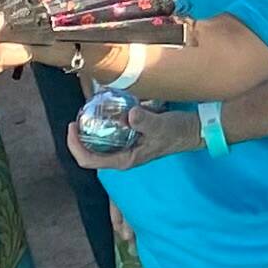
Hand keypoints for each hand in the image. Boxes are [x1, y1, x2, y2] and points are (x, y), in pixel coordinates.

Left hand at [72, 103, 198, 172]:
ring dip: (92, 128)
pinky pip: (112, 131)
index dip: (75, 146)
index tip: (72, 126)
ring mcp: (127, 147)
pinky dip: (106, 121)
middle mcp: (123, 156)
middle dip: (80, 135)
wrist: (195, 129)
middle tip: (77, 115)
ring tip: (88, 110)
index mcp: (125, 160)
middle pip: (90, 152)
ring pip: (100, 142)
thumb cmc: (179, 132)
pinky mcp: (133, 137)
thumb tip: (130, 114)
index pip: (89, 160)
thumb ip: (145, 121)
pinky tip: (107, 107)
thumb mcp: (162, 125)